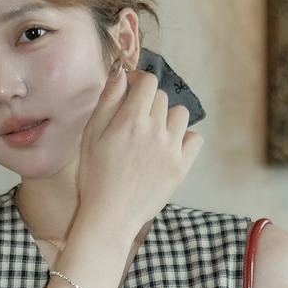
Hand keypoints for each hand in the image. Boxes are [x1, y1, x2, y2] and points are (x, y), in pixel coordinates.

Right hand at [76, 60, 202, 238]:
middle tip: (135, 120)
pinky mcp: (181, 167)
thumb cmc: (95, 176)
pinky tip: (169, 147)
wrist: (110, 215)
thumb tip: (121, 72)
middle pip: (161, 98)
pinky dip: (185, 138)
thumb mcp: (91, 135)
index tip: (130, 91)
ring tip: (153, 134)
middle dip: (149, 102)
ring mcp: (171, 149)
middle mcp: (155, 130)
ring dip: (167, 118)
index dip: (138, 82)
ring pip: (180, 114)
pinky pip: (195, 139)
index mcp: (131, 120)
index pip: (148, 82)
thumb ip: (108, 101)